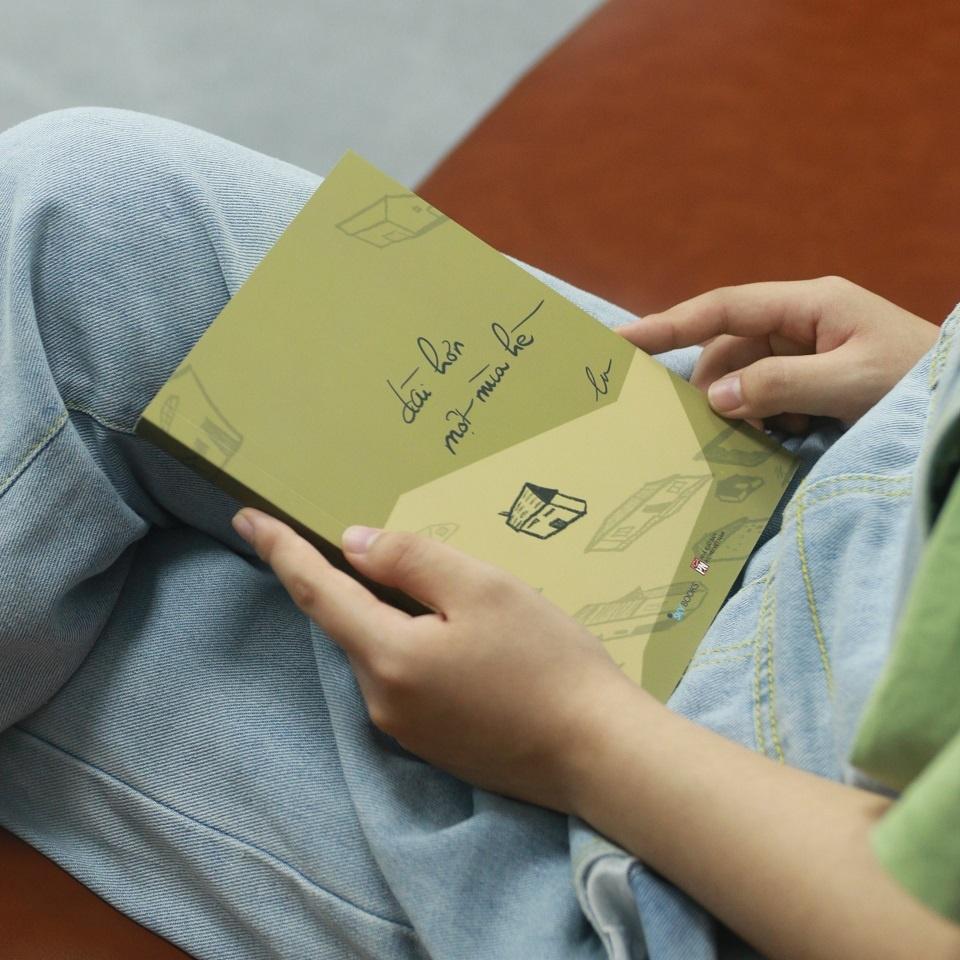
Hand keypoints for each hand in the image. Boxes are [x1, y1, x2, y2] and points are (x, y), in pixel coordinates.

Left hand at [231, 508, 631, 812]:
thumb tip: (354, 544)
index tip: (247, 518)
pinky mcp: (432, 744)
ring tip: (441, 591)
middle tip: (377, 542)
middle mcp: (382, 700)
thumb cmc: (546, 661)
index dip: (280, 550)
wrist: (598, 752)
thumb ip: (412, 560)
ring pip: (380, 651)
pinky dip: (409, 644)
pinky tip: (456, 636)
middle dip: (351, 580)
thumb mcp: (484, 588)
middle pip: (351, 623)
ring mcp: (405, 730)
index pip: (317, 592)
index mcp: (388, 656)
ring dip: (390, 614)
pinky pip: (403, 679)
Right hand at [617, 277, 938, 431]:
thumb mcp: (849, 384)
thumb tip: (716, 397)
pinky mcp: (817, 377)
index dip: (668, 323)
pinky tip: (788, 436)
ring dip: (744, 408)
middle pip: (731, 348)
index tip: (622, 341)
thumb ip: (778, 386)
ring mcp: (811, 349)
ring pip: (747, 376)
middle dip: (716, 386)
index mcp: (811, 304)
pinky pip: (770, 394)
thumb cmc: (917, 381)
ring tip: (760, 438)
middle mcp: (804, 321)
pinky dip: (766, 417)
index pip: (723, 308)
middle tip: (702, 427)